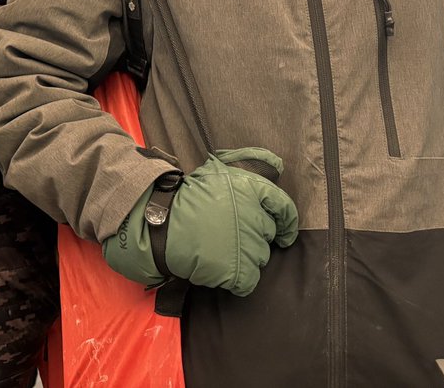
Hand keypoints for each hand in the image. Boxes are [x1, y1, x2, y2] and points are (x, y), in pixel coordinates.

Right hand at [103, 148, 298, 296]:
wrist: (156, 224)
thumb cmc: (184, 198)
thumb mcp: (216, 172)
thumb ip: (246, 163)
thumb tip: (276, 163)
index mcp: (250, 190)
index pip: (284, 207)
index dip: (287, 222)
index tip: (285, 233)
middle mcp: (254, 216)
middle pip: (268, 235)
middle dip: (253, 236)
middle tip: (228, 234)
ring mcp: (246, 245)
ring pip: (259, 258)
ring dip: (243, 256)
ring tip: (218, 249)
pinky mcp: (237, 271)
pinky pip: (248, 281)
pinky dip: (236, 279)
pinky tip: (219, 269)